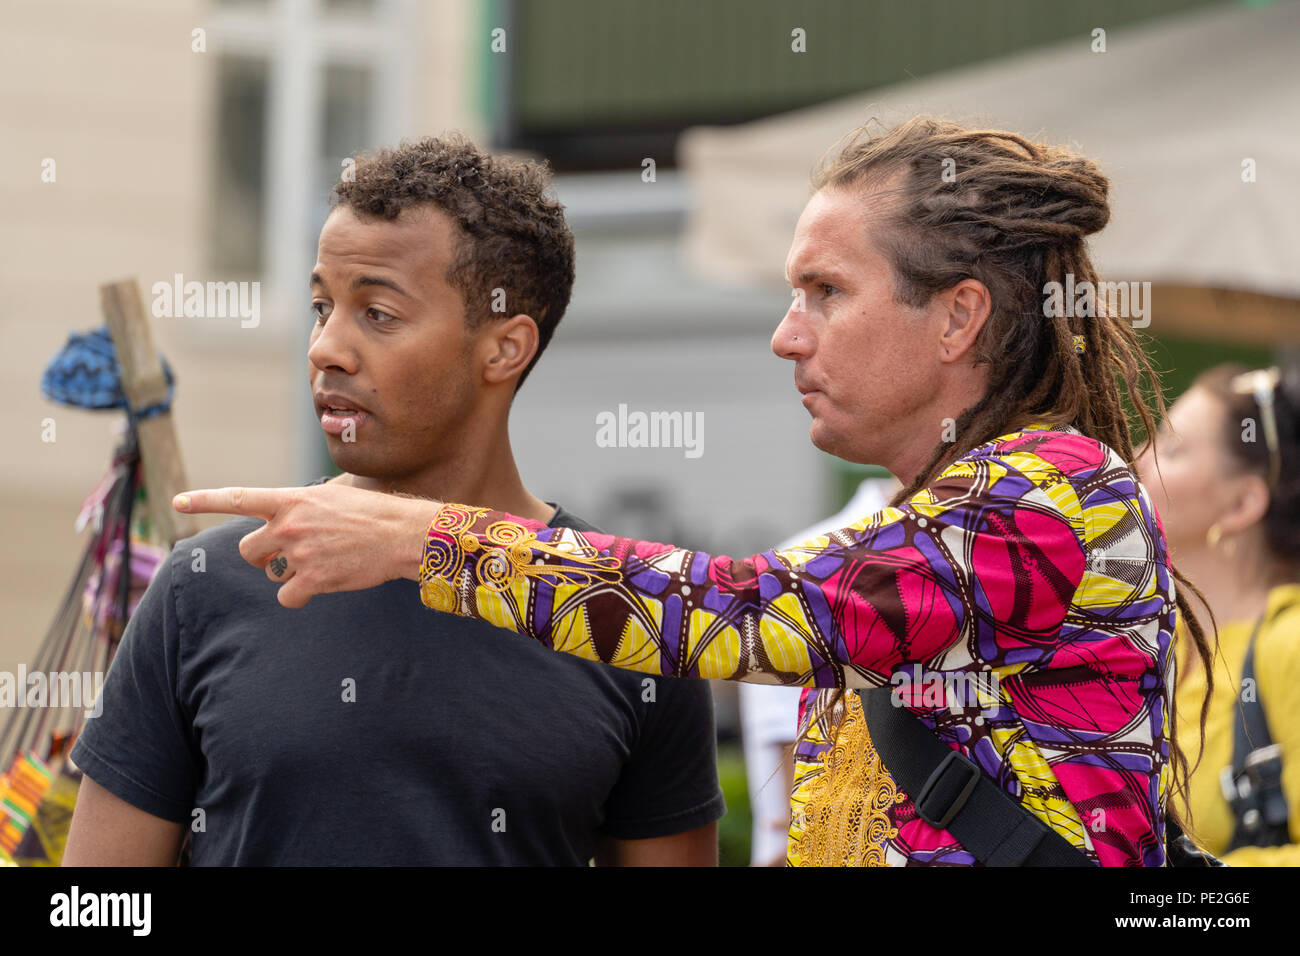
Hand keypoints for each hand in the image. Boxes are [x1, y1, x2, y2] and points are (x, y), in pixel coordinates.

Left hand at [174, 484, 441, 607]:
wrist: (401, 534)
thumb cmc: (372, 513)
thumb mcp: (332, 497)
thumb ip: (302, 506)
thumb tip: (285, 517)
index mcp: (291, 499)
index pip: (239, 498)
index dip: (204, 501)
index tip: (178, 501)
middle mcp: (288, 524)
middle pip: (247, 549)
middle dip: (262, 555)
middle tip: (287, 554)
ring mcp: (298, 553)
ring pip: (269, 573)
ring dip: (286, 574)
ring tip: (319, 564)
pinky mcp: (312, 579)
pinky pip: (287, 596)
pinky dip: (300, 595)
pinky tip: (321, 585)